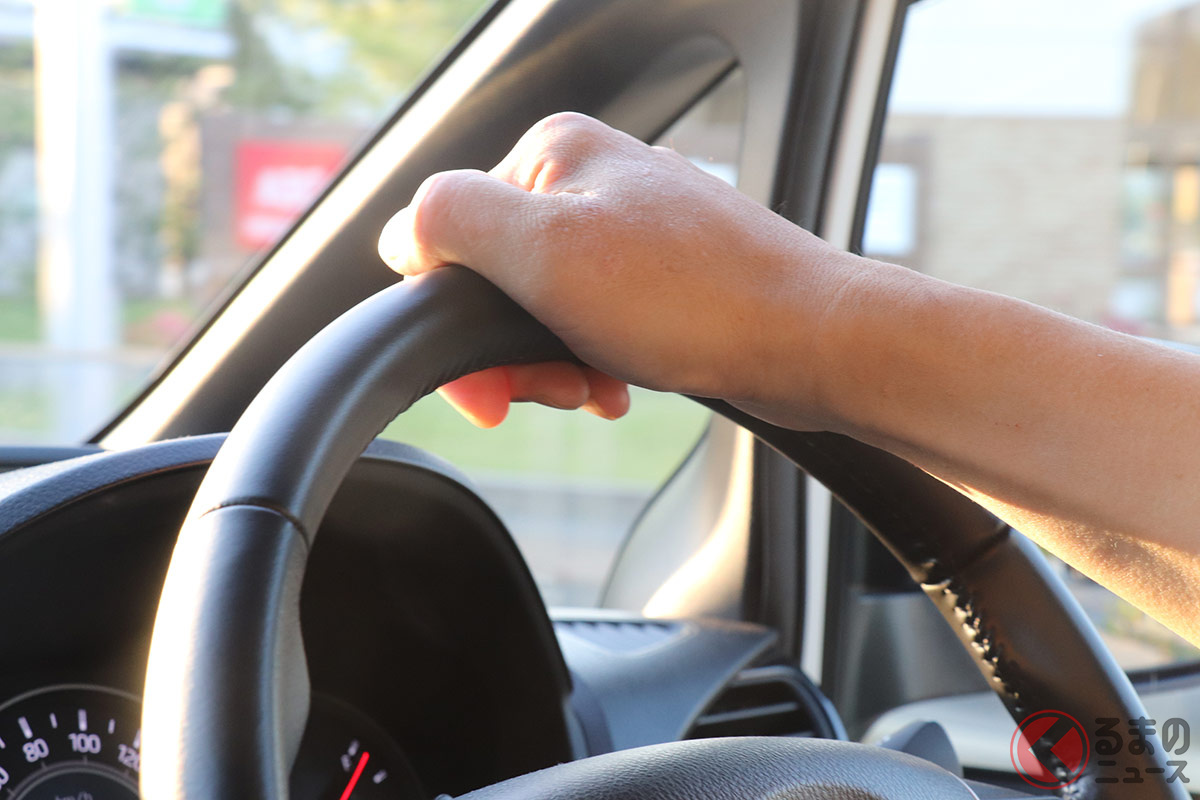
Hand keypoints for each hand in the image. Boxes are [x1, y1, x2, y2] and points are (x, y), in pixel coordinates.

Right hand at [377, 112, 850, 427]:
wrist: (812, 343)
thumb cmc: (692, 299)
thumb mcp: (545, 251)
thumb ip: (452, 220)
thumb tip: (404, 234)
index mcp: (555, 153)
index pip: (453, 236)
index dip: (458, 325)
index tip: (488, 392)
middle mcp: (594, 178)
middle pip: (499, 277)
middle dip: (513, 352)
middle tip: (552, 393)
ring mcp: (634, 226)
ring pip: (546, 308)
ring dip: (554, 365)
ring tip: (596, 390)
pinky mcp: (665, 274)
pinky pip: (594, 322)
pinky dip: (593, 362)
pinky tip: (617, 387)